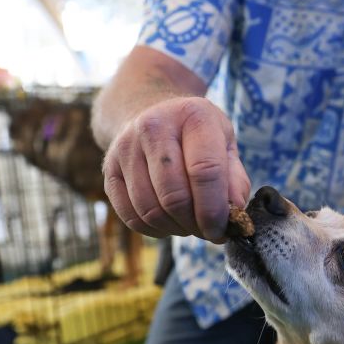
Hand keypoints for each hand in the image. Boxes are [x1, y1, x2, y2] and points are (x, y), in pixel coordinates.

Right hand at [102, 96, 250, 242]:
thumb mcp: (225, 144)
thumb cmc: (196, 135)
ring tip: (189, 225)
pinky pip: (130, 216)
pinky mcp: (109, 170)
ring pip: (150, 210)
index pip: (205, 171)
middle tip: (207, 231)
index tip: (222, 230)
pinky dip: (154, 229)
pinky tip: (168, 222)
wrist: (150, 113)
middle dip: (194, 224)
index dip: (214, 210)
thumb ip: (234, 179)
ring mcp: (126, 148)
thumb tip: (234, 215)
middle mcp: (154, 126)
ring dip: (175, 229)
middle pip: (175, 196)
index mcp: (193, 116)